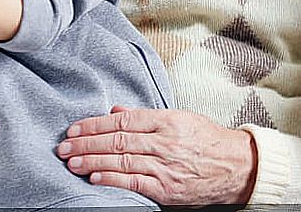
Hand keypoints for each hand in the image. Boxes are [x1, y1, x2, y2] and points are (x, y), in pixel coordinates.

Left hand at [57, 106, 256, 205]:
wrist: (237, 166)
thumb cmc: (206, 140)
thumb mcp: (179, 118)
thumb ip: (145, 116)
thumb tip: (115, 111)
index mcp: (167, 120)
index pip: (123, 120)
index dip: (95, 124)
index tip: (74, 128)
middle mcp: (164, 141)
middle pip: (118, 140)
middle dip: (86, 143)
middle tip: (63, 147)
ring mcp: (166, 166)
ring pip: (122, 161)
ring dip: (92, 161)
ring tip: (71, 162)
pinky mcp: (167, 189)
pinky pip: (135, 183)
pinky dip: (113, 179)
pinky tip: (94, 176)